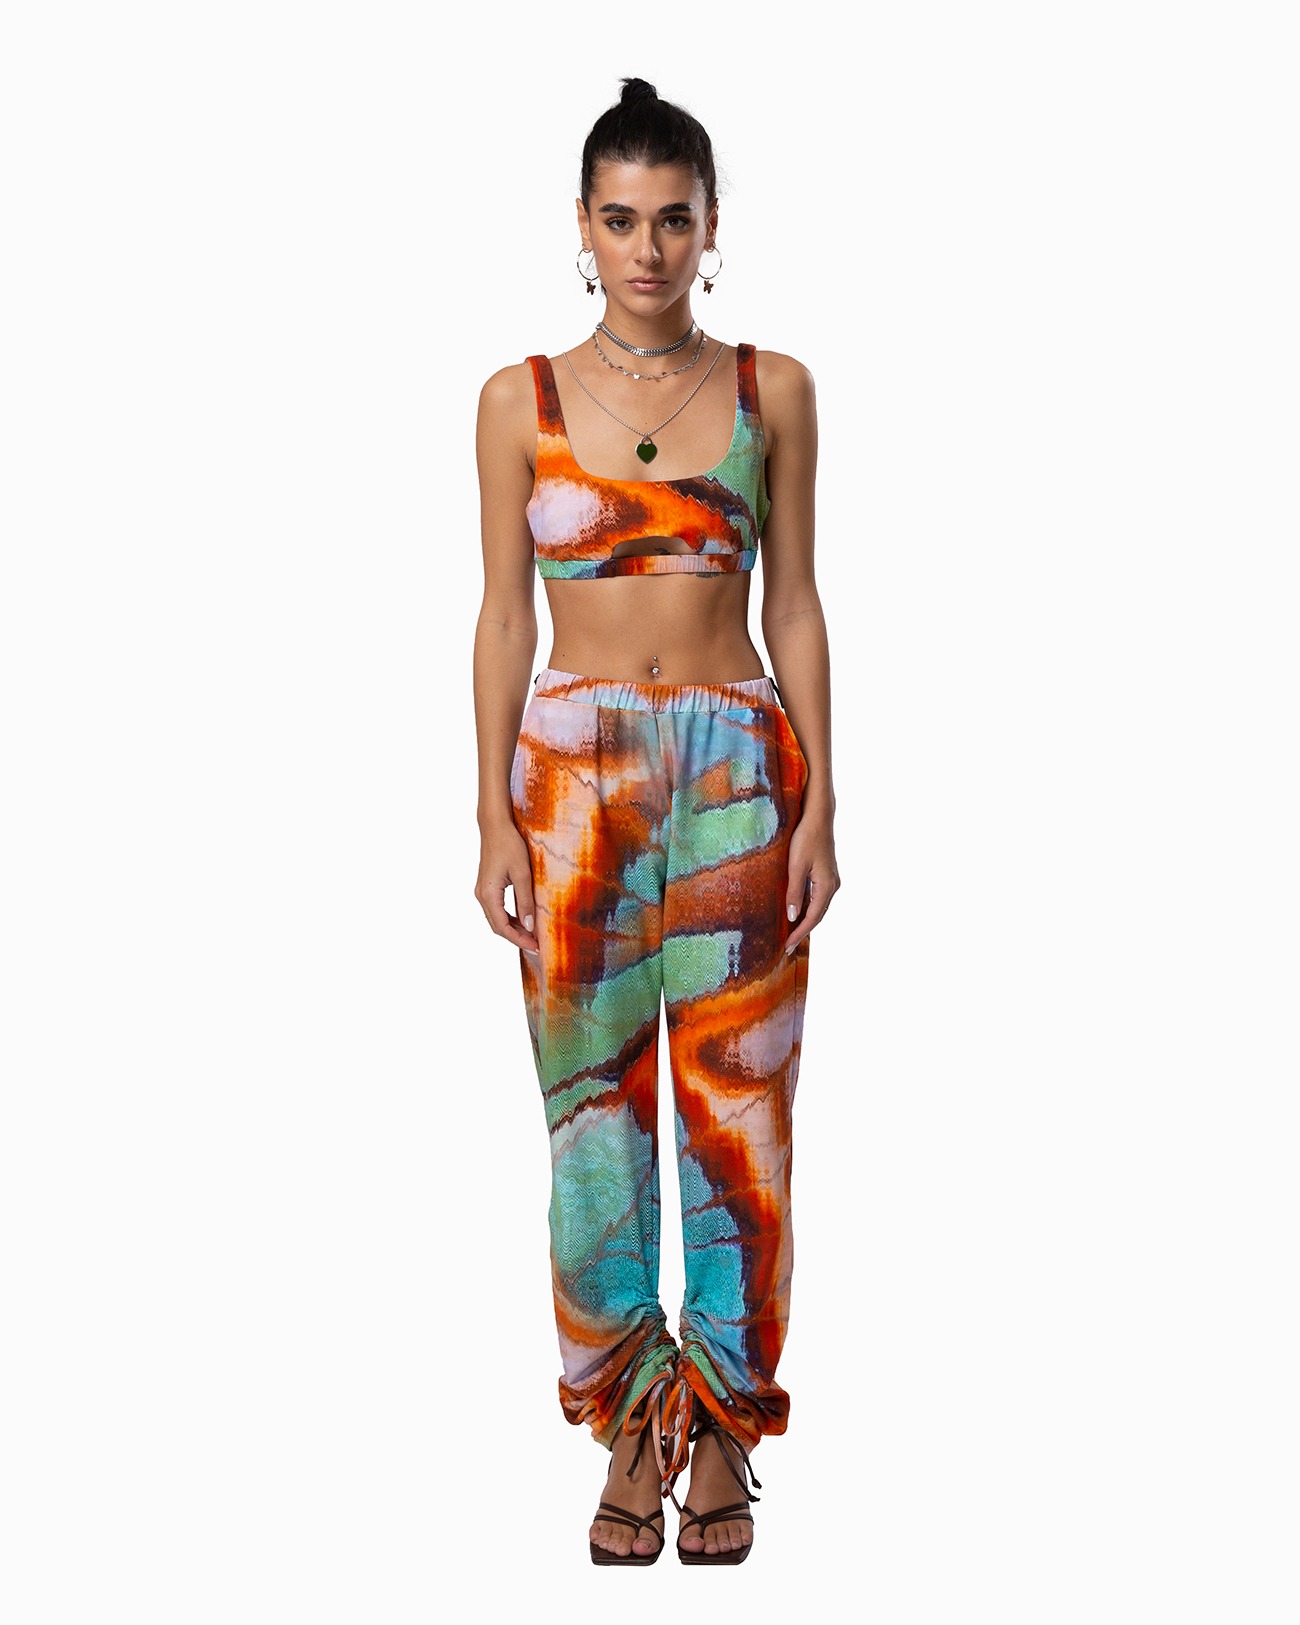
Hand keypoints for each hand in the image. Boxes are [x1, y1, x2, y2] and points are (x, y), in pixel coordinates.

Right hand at [476, 820, 540, 956]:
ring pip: (497, 919)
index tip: (535, 946)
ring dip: (513, 929)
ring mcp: (482, 891)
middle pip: (497, 926)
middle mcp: (481, 895)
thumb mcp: (522, 874)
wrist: (495, 826)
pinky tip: (524, 920)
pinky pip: (497, 909)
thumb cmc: (509, 845)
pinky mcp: (487, 887)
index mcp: (488, 894)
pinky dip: (510, 918)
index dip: (519, 939)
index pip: (502, 927)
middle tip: (536, 945)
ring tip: (532, 936)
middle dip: (516, 938)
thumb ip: (525, 901)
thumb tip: (529, 926)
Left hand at [784, 809, 838, 953]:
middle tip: (787, 946)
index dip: (799, 933)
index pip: (812, 917)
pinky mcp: (826, 875)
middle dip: (802, 931)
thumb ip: (794, 892)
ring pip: (818, 907)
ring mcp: (831, 881)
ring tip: (790, 934)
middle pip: (817, 915)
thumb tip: (792, 917)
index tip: (787, 946)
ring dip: (805, 921)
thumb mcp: (796, 866)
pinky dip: (807, 908)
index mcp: (826, 886)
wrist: (818, 818)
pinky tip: (797, 913)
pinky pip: (817, 898)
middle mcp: (832, 886)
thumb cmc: (806, 838)